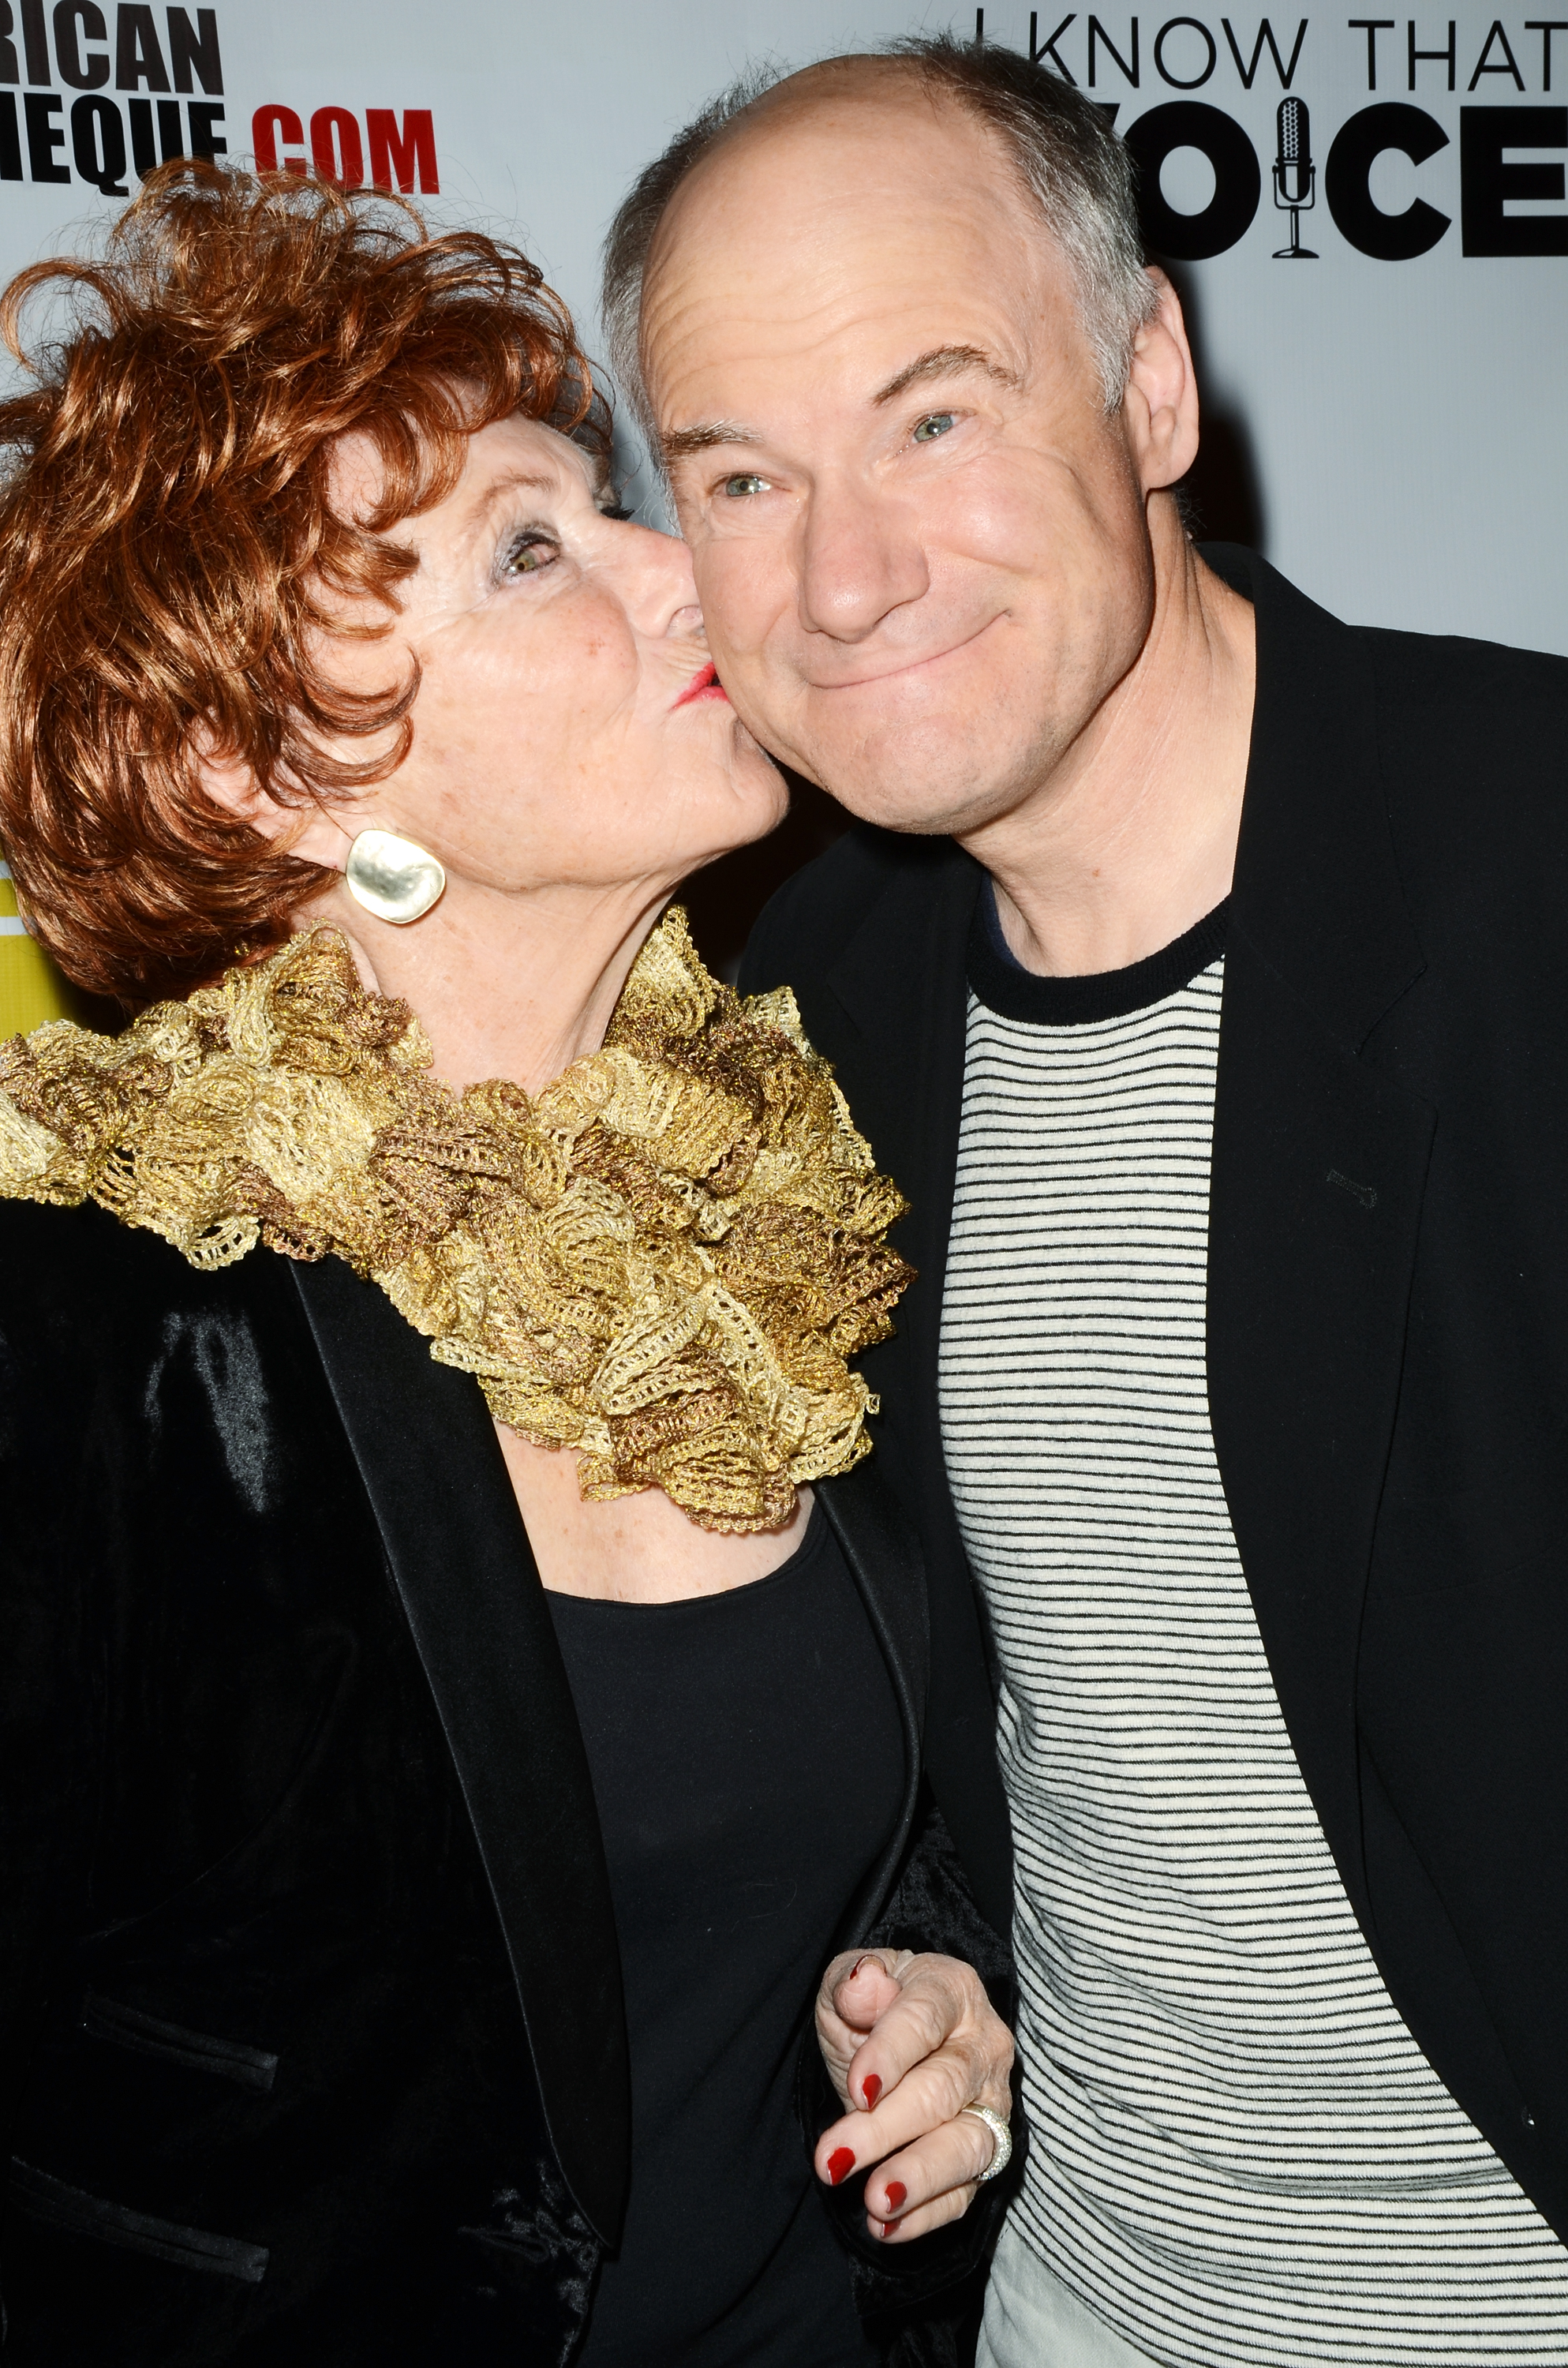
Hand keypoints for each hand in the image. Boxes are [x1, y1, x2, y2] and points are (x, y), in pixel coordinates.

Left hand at [813, 1948, 1013, 2243]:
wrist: (894, 2045)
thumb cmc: (871, 2010)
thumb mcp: (848, 1987)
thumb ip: (852, 1985)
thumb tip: (864, 1981)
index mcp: (951, 1990)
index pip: (924, 2020)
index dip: (890, 2054)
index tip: (856, 2090)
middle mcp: (983, 2046)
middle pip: (942, 2090)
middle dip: (885, 2130)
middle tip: (833, 2162)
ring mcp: (992, 2104)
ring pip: (966, 2145)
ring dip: (919, 2178)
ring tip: (874, 2202)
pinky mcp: (988, 2154)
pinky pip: (966, 2191)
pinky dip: (927, 2215)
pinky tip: (886, 2227)